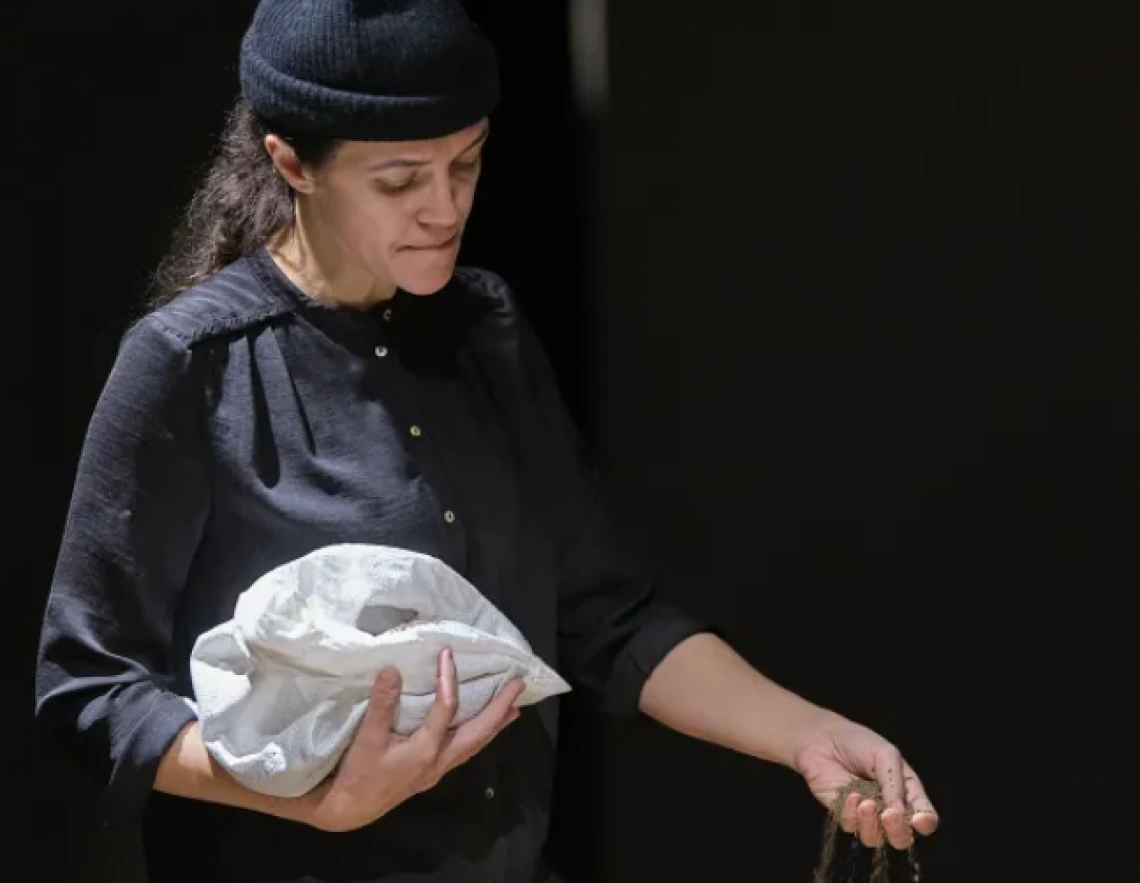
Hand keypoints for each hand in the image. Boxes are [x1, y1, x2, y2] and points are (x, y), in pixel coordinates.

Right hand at [309, 647, 523, 832]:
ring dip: (495, 724)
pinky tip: (484, 730)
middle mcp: (439, 760)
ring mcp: (438, 769)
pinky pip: (466, 751)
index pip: (446, 708)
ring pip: (476, 744)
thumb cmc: (358, 773)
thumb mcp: (366, 737)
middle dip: (500, 707)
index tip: (448, 653)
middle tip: (519, 685)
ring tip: (514, 708)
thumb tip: (392, 669)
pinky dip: (480, 737)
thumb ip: (382, 704)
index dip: (449, 678)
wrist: (349, 810)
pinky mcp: (433, 773)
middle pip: (479, 732)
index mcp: (424, 749)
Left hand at [791, 718, 938, 849]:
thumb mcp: (885, 755)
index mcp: (907, 793)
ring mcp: (865, 816)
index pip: (924, 817)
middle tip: (889, 815)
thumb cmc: (858, 743)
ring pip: (875, 839)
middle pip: (901, 838)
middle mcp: (889, 809)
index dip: (925, 823)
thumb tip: (899, 812)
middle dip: (898, 831)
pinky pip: (851, 827)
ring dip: (872, 825)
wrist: (822, 738)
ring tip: (865, 803)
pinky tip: (850, 795)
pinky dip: (851, 815)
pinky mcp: (843, 815)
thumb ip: (894, 783)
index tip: (919, 821)